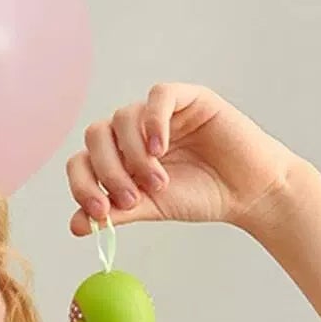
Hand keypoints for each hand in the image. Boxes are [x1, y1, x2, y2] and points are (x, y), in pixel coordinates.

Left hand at [66, 82, 299, 235]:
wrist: (246, 192)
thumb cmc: (200, 196)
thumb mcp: (152, 209)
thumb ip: (115, 213)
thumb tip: (75, 225)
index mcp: (120, 157)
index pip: (83, 160)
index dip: (83, 184)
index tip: (99, 213)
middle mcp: (133, 132)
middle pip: (96, 134)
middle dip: (108, 171)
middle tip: (132, 198)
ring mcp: (158, 112)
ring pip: (123, 117)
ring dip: (134, 155)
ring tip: (159, 183)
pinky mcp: (187, 98)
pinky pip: (158, 96)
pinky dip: (153, 122)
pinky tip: (161, 149)